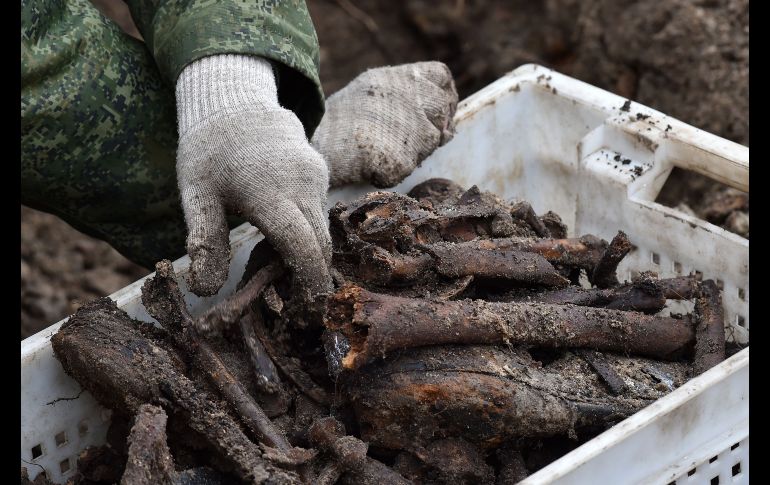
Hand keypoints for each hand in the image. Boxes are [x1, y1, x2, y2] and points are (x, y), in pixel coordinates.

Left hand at [175, 55, 330, 298]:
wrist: (236, 105)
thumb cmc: (209, 154)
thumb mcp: (197, 196)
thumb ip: (204, 242)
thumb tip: (205, 290)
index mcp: (269, 194)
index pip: (302, 247)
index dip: (309, 281)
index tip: (307, 309)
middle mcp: (302, 185)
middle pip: (320, 244)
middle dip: (314, 277)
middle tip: (297, 305)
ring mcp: (316, 177)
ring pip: (323, 230)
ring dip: (311, 254)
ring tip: (285, 273)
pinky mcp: (321, 173)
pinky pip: (321, 212)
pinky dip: (310, 232)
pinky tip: (286, 240)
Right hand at [312, 61, 458, 187]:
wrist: (314, 145)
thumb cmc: (340, 120)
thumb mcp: (371, 90)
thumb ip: (406, 96)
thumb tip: (445, 120)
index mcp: (399, 77)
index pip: (441, 77)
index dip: (444, 95)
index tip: (438, 112)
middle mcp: (410, 98)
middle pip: (442, 111)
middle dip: (432, 126)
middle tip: (407, 138)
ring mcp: (410, 130)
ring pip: (432, 142)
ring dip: (415, 149)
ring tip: (382, 147)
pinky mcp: (403, 159)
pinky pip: (412, 166)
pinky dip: (396, 168)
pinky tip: (373, 162)